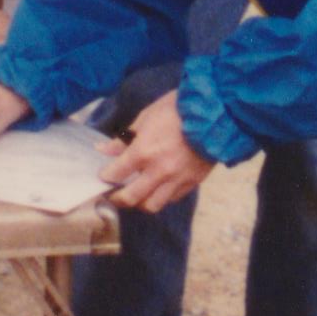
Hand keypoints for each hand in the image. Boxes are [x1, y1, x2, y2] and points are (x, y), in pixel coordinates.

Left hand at [99, 92, 214, 212]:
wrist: (214, 113)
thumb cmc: (177, 110)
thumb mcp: (145, 118)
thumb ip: (124, 139)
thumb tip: (104, 150)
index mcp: (144, 152)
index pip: (115, 174)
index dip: (104, 177)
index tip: (102, 176)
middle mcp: (159, 171)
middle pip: (131, 198)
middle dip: (117, 199)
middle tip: (113, 195)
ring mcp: (177, 179)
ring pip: (152, 205)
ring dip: (140, 203)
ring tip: (136, 195)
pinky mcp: (192, 182)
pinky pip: (171, 198)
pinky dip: (161, 196)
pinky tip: (157, 188)